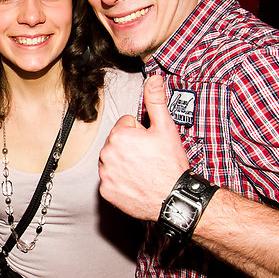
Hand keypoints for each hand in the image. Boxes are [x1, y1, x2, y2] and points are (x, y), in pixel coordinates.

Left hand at [98, 75, 188, 220]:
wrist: (173, 198)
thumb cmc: (170, 164)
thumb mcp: (166, 128)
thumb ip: (156, 100)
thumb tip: (154, 79)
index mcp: (119, 135)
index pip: (126, 125)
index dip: (140, 132)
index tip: (150, 144)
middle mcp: (107, 153)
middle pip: (117, 143)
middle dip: (130, 147)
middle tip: (148, 158)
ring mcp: (105, 174)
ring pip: (112, 161)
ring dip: (124, 164)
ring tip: (143, 171)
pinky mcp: (106, 191)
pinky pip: (110, 181)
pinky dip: (120, 183)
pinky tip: (136, 184)